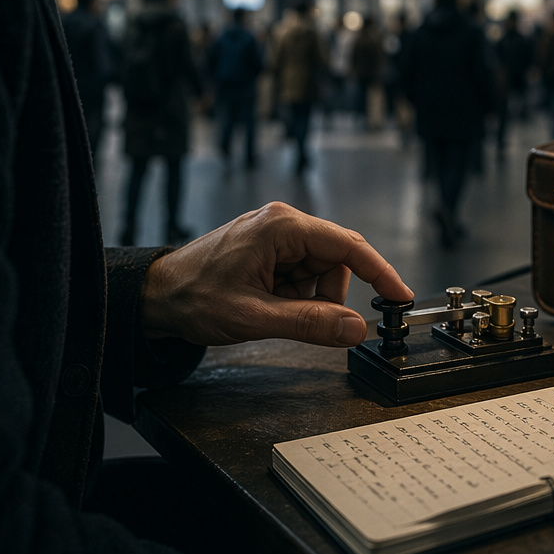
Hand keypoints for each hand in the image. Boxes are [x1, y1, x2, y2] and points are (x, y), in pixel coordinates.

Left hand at [140, 201, 413, 347]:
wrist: (153, 298)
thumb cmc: (192, 298)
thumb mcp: (254, 316)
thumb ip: (309, 323)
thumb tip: (356, 329)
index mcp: (282, 227)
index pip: (347, 246)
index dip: (380, 273)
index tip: (400, 296)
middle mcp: (282, 224)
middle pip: (335, 261)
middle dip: (328, 296)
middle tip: (309, 323)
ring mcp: (275, 236)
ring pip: (320, 272)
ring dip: (309, 299)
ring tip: (273, 312)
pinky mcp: (270, 250)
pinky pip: (302, 275)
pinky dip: (295, 297)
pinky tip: (268, 305)